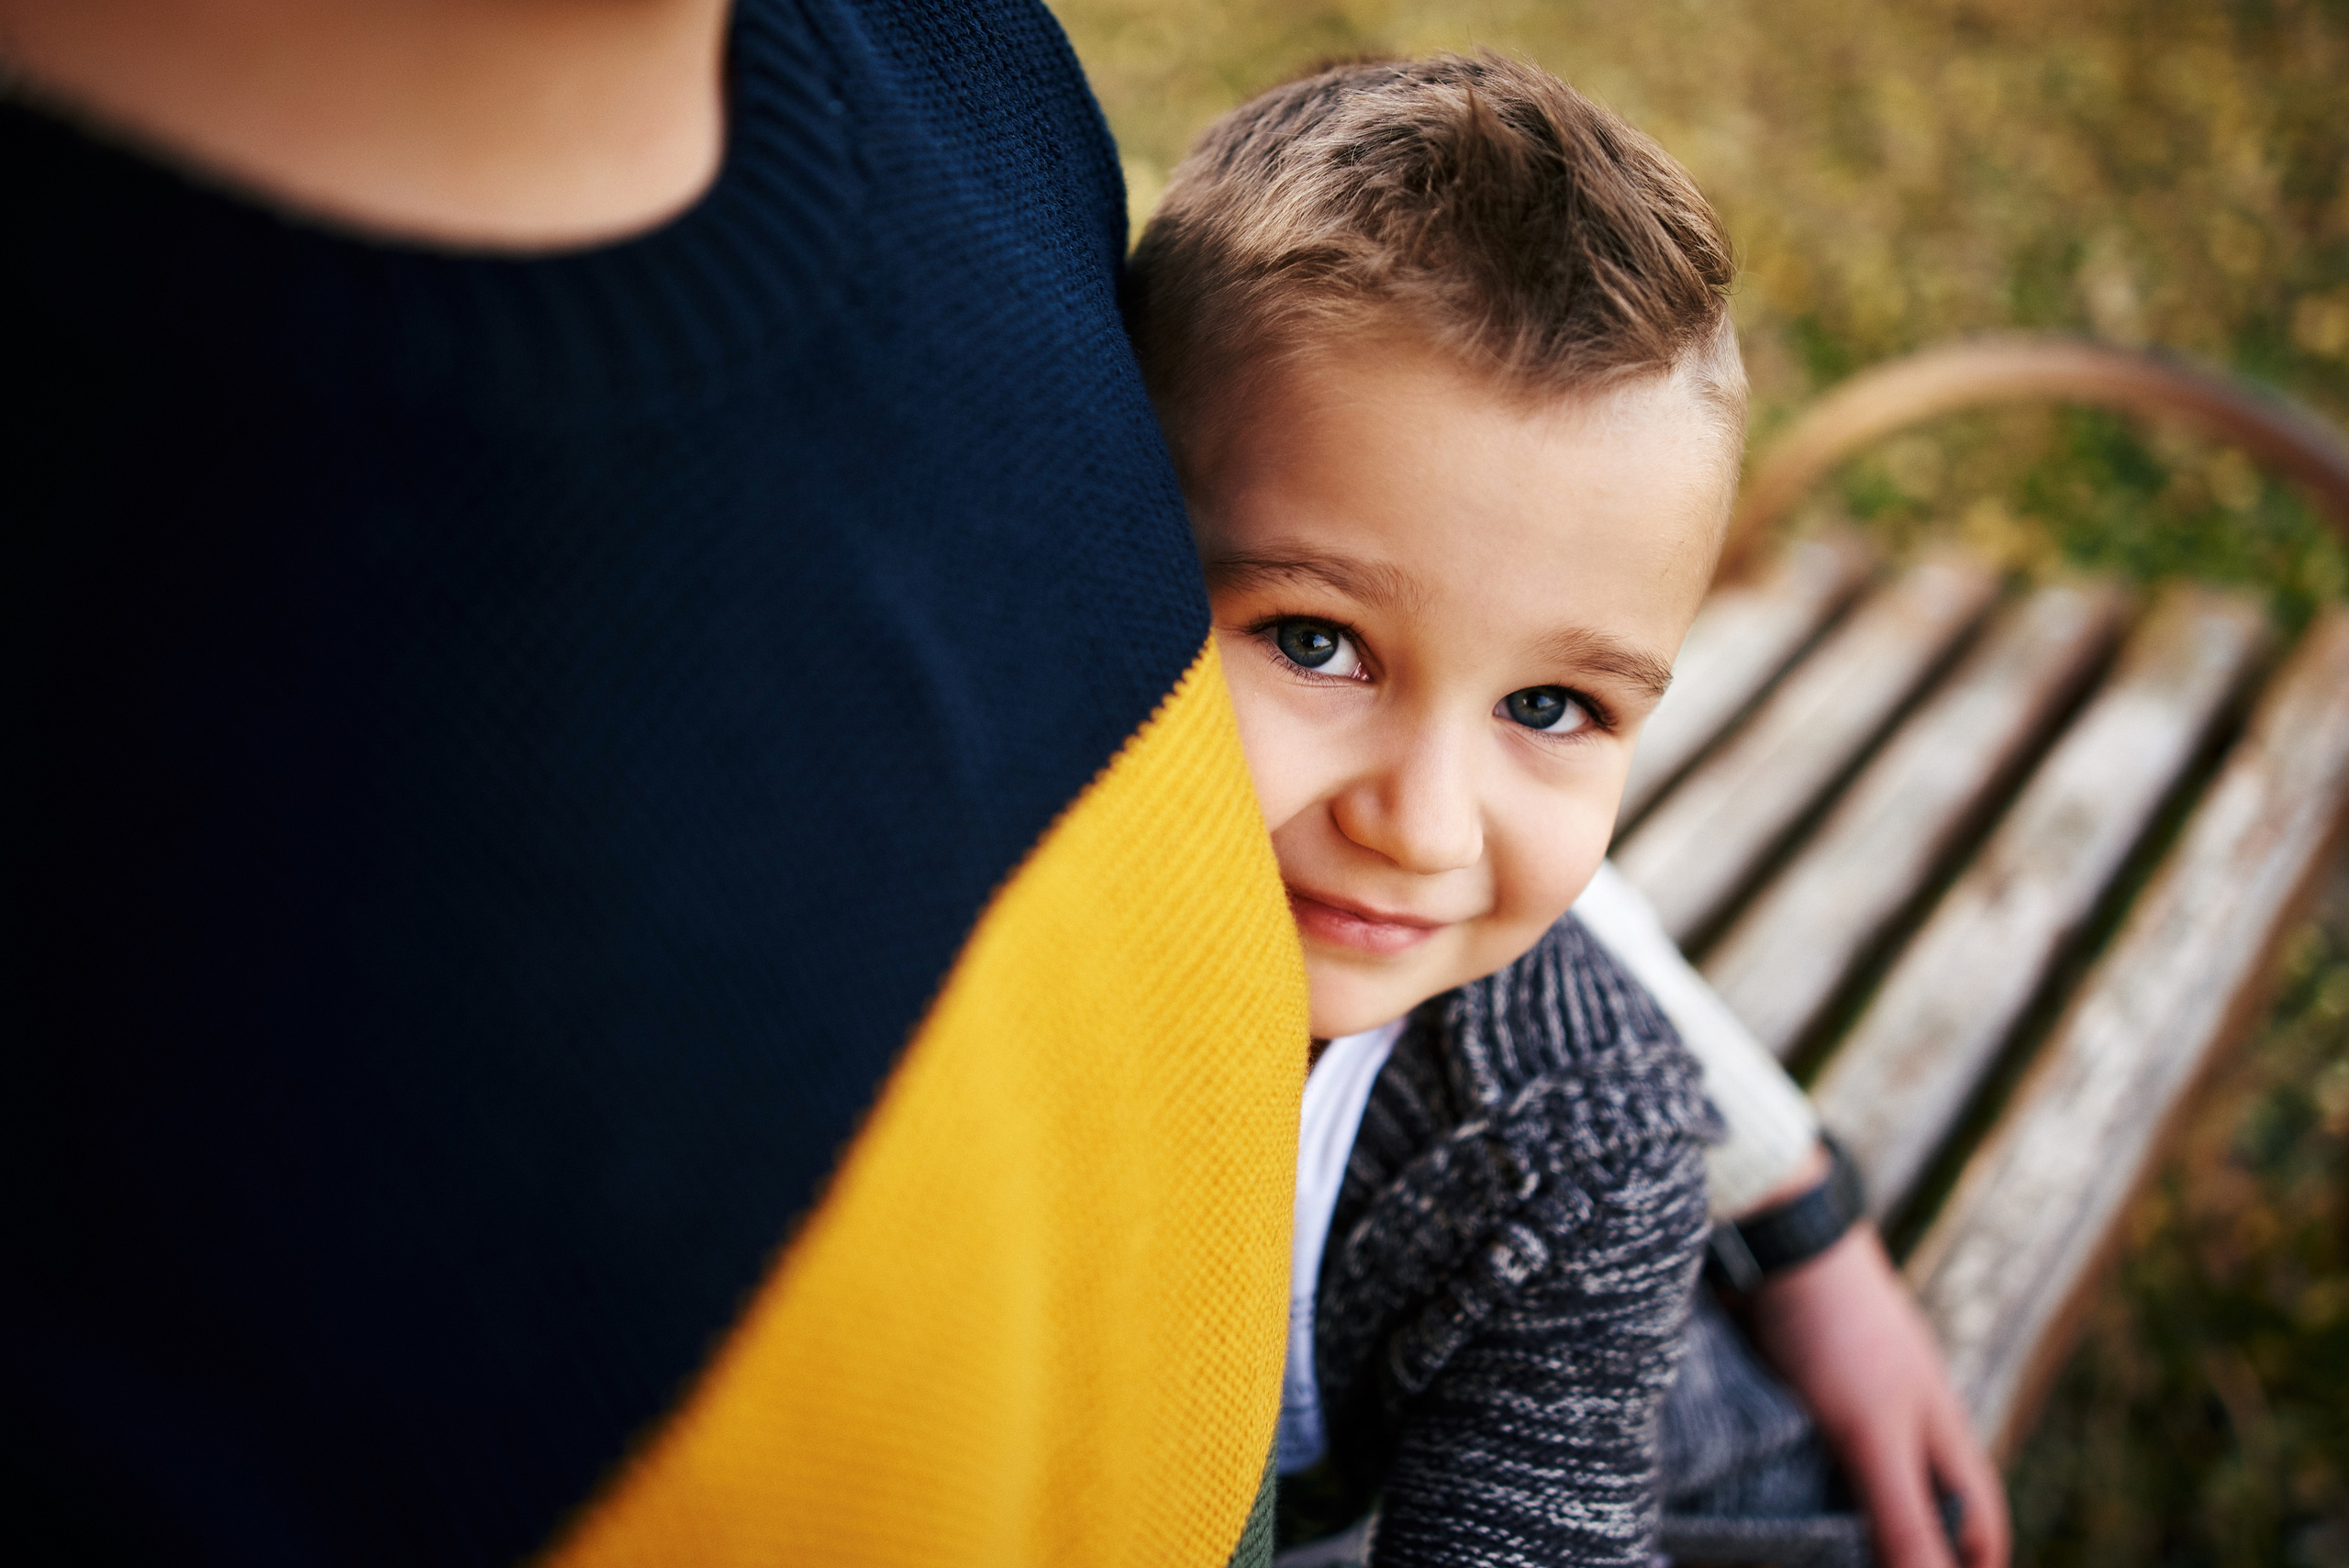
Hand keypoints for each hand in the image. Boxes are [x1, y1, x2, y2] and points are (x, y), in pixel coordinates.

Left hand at [1741, 1223, 2009, 1567]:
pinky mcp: (1802, 1388)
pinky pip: (1806, 1453)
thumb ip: (1903, 1518)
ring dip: (1837, 1520)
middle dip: (1901, 1548)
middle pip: (1919, 1510)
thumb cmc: (1838, 1333)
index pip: (1977, 1528)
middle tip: (1846, 1566)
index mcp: (1944, 1440)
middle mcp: (1906, 1424)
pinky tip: (1762, 1502)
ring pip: (1857, 1484)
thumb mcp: (1872, 1437)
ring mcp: (1854, 1403)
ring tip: (1798, 1550)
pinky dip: (1792, 1483)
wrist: (1775, 1239)